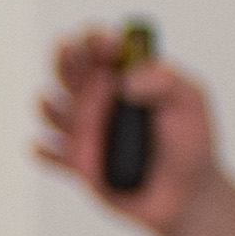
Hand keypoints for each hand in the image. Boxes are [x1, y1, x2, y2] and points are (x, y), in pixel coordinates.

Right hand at [31, 23, 223, 229]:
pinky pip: (49, 155)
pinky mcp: (78, 164)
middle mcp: (98, 99)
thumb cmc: (190, 142)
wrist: (187, 195)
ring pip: (51, 107)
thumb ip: (165, 80)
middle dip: (67, 60)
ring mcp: (85, 131)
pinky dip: (44, 150)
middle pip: (67, 69)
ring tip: (78, 115)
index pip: (98, 47)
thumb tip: (125, 80)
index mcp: (122, 76)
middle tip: (81, 62)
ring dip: (52, 104)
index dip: (96, 40)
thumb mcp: (190, 101)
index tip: (109, 44)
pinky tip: (48, 147)